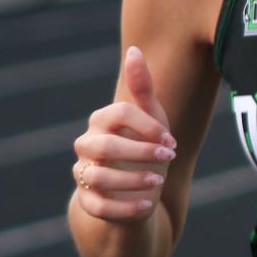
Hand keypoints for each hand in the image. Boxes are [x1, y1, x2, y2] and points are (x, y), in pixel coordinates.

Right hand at [70, 46, 176, 223]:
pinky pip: (99, 206)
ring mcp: (84, 174)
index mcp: (101, 121)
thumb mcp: (151, 117)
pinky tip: (147, 204)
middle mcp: (87, 146)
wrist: (136, 188)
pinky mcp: (88, 202)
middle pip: (106, 146)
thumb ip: (142, 88)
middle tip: (169, 157)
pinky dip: (125, 207)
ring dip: (133, 180)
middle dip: (141, 152)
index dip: (147, 126)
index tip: (172, 141)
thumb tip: (134, 49)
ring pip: (101, 177)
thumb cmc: (145, 146)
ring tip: (158, 180)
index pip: (119, 114)